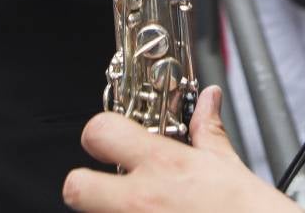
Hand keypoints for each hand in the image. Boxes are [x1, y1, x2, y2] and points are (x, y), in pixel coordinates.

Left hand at [62, 86, 295, 212]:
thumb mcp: (229, 168)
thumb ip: (209, 133)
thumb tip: (208, 102)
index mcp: (164, 166)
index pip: (99, 132)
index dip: (99, 133)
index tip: (111, 137)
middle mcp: (142, 201)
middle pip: (75, 187)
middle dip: (85, 184)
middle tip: (108, 184)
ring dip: (112, 209)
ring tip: (145, 207)